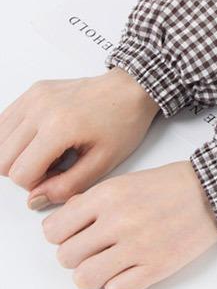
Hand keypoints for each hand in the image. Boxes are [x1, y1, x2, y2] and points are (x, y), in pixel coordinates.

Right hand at [0, 68, 158, 208]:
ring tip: (50, 151)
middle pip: (3, 159)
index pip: (20, 174)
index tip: (60, 175)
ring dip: (18, 155)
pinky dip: (15, 137)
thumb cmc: (124, 122)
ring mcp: (35, 97)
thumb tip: (35, 199)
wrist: (132, 89)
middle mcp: (40, 109)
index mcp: (59, 127)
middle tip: (56, 165)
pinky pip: (5, 122)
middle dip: (26, 171)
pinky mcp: (34, 91)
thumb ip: (67, 186)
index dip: (38, 184)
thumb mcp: (104, 162)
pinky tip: (42, 138)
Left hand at [42, 161, 216, 288]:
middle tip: (94, 247)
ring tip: (109, 261)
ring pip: (84, 278)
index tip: (73, 234)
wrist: (214, 191)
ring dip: (93, 272)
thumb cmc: (174, 184)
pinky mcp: (155, 267)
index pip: (53, 230)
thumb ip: (94, 200)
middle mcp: (118, 221)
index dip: (61, 234)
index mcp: (108, 195)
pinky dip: (119, 284)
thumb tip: (69, 220)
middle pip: (65, 257)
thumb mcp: (127, 180)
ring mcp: (136, 247)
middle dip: (77, 254)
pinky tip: (130, 268)